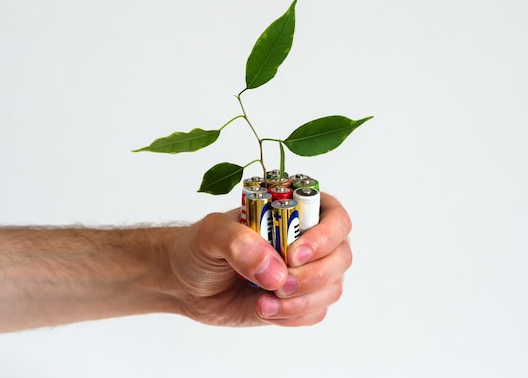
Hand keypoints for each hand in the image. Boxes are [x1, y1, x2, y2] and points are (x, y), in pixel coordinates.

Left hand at [168, 192, 352, 326]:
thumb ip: (239, 243)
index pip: (335, 218)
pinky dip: (293, 316)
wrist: (186, 284)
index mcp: (296, 210)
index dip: (324, 237)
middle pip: (341, 256)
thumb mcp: (211, 234)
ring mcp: (307, 272)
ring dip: (301, 301)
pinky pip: (316, 312)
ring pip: (332, 288)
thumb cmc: (200, 248)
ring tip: (262, 303)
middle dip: (313, 277)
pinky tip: (264, 310)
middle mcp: (309, 240)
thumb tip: (273, 270)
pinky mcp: (299, 301)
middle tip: (278, 286)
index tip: (293, 255)